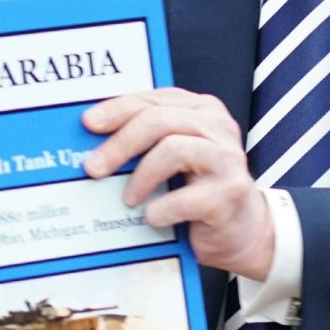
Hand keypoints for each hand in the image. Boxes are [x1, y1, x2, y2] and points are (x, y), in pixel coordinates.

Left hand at [82, 88, 276, 280]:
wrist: (240, 230)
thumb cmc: (196, 190)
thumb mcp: (170, 157)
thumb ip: (143, 141)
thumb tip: (90, 142)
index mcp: (199, 109)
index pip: (151, 99)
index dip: (117, 109)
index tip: (88, 124)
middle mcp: (217, 127)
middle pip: (158, 120)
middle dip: (119, 144)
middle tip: (93, 168)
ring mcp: (227, 159)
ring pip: (172, 149)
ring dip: (141, 177)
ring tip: (128, 199)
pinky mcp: (229, 193)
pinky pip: (184, 198)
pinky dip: (160, 210)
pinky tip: (153, 218)